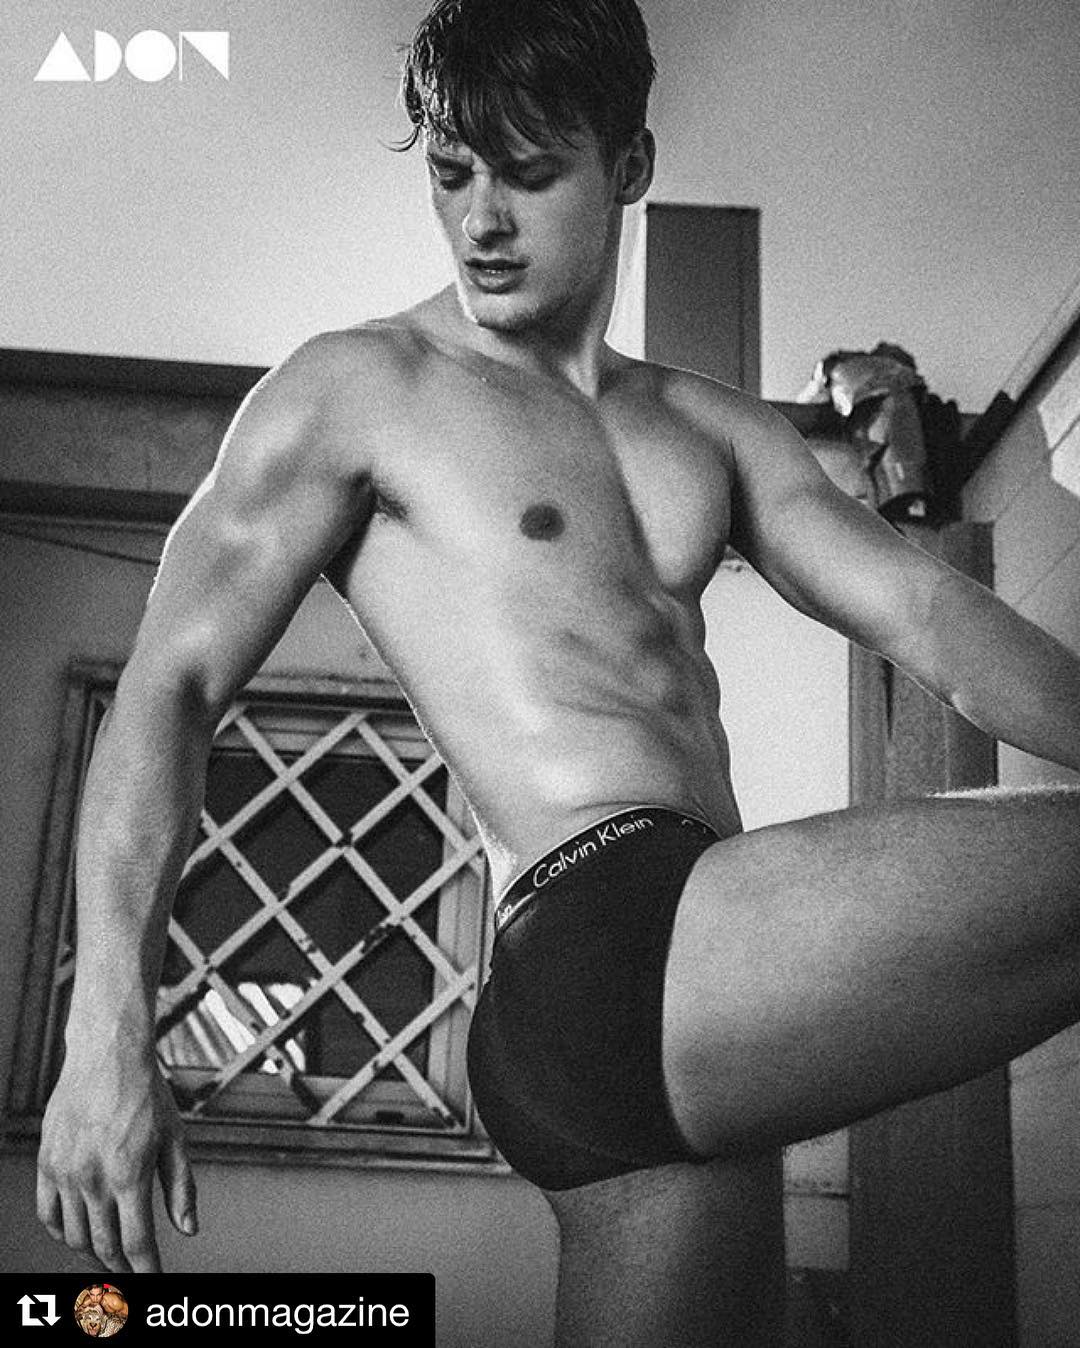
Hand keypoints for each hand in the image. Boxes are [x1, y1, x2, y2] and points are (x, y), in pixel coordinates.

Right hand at [37, 1044, 196, 1272]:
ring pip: (75, 1236)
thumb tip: (189, 1228)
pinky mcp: (47, 1162)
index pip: (136, 1242)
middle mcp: (94, 1178)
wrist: (107, 1056)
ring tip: (109, 1253)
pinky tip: (78, 1231)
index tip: (153, 1280)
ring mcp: (66, 1172)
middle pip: (104, 1245)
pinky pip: (48, 1214)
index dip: (146, 1269)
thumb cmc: (146, 1093)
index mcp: (130, 1173)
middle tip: (131, 1275)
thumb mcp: (175, 1138)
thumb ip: (181, 1187)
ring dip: (93, 1252)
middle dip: (121, 1268)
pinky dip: (62, 1232)